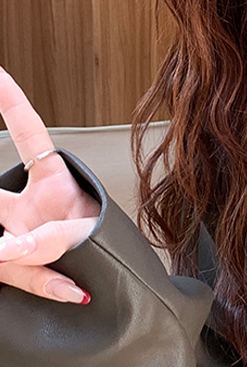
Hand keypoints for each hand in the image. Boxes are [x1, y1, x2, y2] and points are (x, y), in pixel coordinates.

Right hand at [0, 65, 99, 303]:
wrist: (115, 280)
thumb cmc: (105, 245)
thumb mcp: (86, 235)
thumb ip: (48, 242)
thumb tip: (3, 251)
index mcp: (52, 179)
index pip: (27, 133)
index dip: (12, 103)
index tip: (0, 74)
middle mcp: (26, 206)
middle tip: (0, 211)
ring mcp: (16, 236)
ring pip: (1, 246)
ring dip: (16, 257)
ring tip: (18, 254)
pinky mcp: (18, 268)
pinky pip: (21, 278)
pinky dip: (46, 286)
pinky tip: (71, 292)